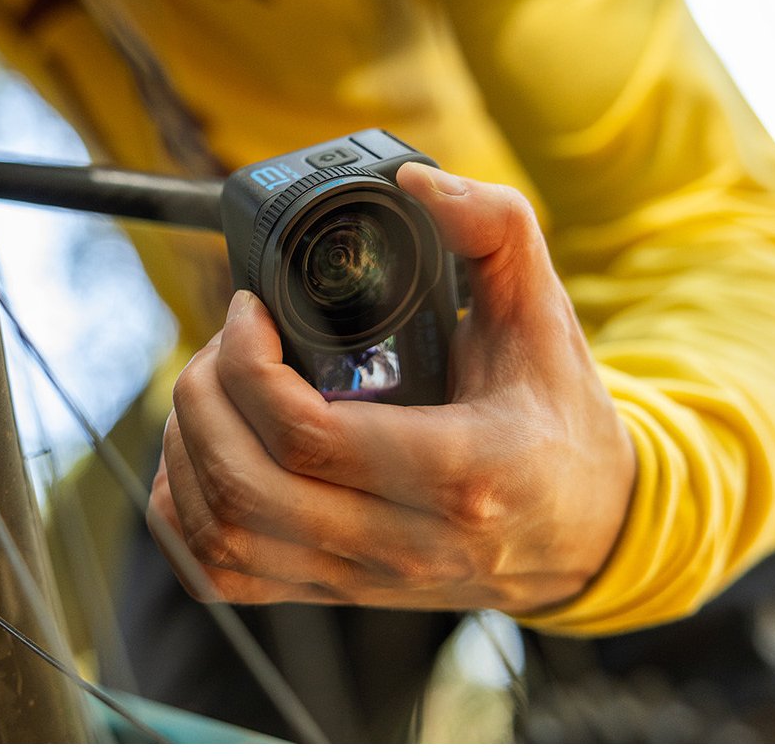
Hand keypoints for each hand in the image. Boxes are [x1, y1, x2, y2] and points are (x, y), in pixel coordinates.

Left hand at [149, 162, 635, 613]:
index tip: (251, 310)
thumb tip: (414, 181)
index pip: (308, 435)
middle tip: (225, 342)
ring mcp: (365, 577)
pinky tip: (201, 454)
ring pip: (223, 536)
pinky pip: (225, 575)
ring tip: (213, 388)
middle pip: (246, 486)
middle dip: (205, 396)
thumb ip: (493, 229)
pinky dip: (185, 512)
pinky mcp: (338, 592)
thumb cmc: (562, 419)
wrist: (589, 528)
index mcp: (458, 472)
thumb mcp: (547, 314)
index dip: (250, 362)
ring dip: (188, 449)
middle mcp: (404, 542)